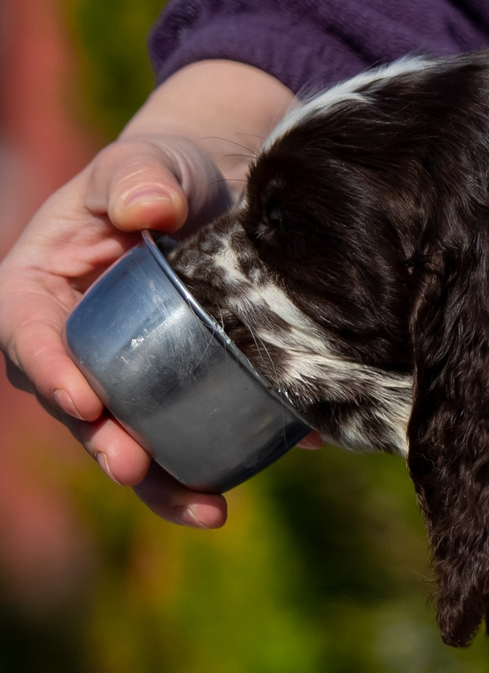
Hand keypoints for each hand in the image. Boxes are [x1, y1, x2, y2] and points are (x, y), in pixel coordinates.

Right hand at [0, 60, 297, 527]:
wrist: (233, 188)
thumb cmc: (174, 169)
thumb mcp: (153, 161)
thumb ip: (141, 174)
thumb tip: (148, 206)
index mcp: (42, 285)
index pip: (27, 333)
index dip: (49, 369)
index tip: (83, 400)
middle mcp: (79, 340)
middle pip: (78, 403)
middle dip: (102, 443)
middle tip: (134, 465)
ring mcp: (132, 373)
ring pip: (135, 436)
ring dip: (163, 481)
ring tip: (205, 510)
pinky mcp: (187, 390)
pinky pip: (197, 432)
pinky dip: (228, 458)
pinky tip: (277, 467)